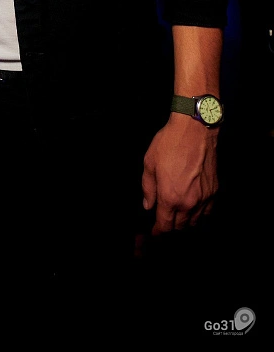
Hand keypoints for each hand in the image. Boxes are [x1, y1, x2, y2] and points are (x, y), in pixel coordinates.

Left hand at [141, 115, 218, 235]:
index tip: (155, 232)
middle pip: (180, 226)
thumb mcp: (149, 163)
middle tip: (166, 222)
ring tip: (179, 217)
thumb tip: (148, 205)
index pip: (164, 225)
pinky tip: (194, 210)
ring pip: (195, 222)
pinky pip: (207, 213)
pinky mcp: (214, 192)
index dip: (158, 232)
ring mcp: (203, 199)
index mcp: (169, 197)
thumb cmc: (169, 144)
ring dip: (186, 223)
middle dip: (171, 227)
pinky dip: (200, 215)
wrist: (195, 131)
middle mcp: (188, 203)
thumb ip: (148, 188)